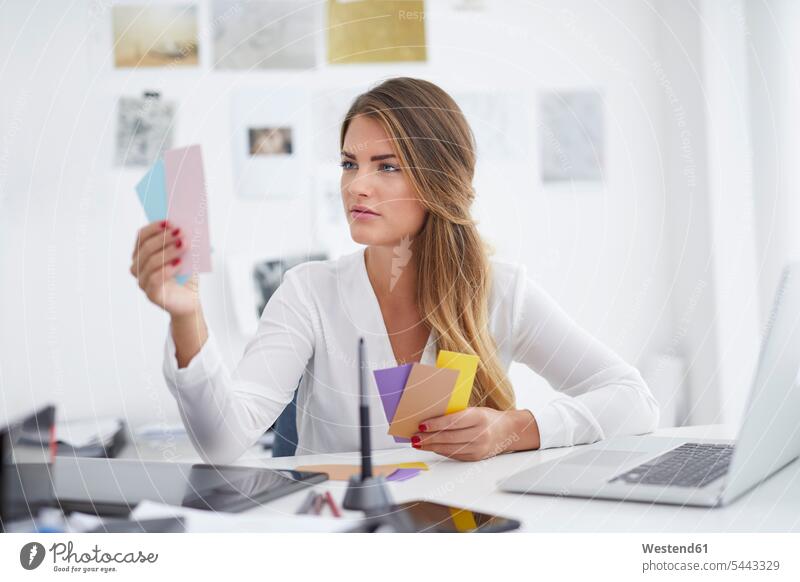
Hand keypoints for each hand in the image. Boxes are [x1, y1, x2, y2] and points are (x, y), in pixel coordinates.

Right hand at [130, 220, 198, 317]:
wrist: (190, 300)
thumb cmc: (185, 276)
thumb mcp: (185, 256)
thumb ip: (181, 242)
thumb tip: (183, 226)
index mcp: (142, 254)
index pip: (141, 237)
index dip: (154, 228)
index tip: (170, 222)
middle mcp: (138, 267)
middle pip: (146, 248)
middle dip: (164, 238)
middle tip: (181, 232)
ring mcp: (142, 282)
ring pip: (150, 262)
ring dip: (168, 251)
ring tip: (184, 245)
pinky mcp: (151, 295)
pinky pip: (154, 279)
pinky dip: (167, 269)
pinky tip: (179, 263)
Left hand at [411, 407, 540, 460]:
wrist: (508, 431)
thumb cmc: (488, 417)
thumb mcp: (474, 410)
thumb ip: (456, 414)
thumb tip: (431, 418)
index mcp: (479, 417)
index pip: (453, 421)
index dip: (435, 424)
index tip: (421, 425)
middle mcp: (480, 434)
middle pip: (449, 437)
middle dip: (428, 438)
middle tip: (414, 437)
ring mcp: (479, 448)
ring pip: (449, 448)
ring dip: (431, 446)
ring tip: (418, 443)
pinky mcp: (476, 457)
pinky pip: (454, 455)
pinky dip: (441, 451)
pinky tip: (431, 447)